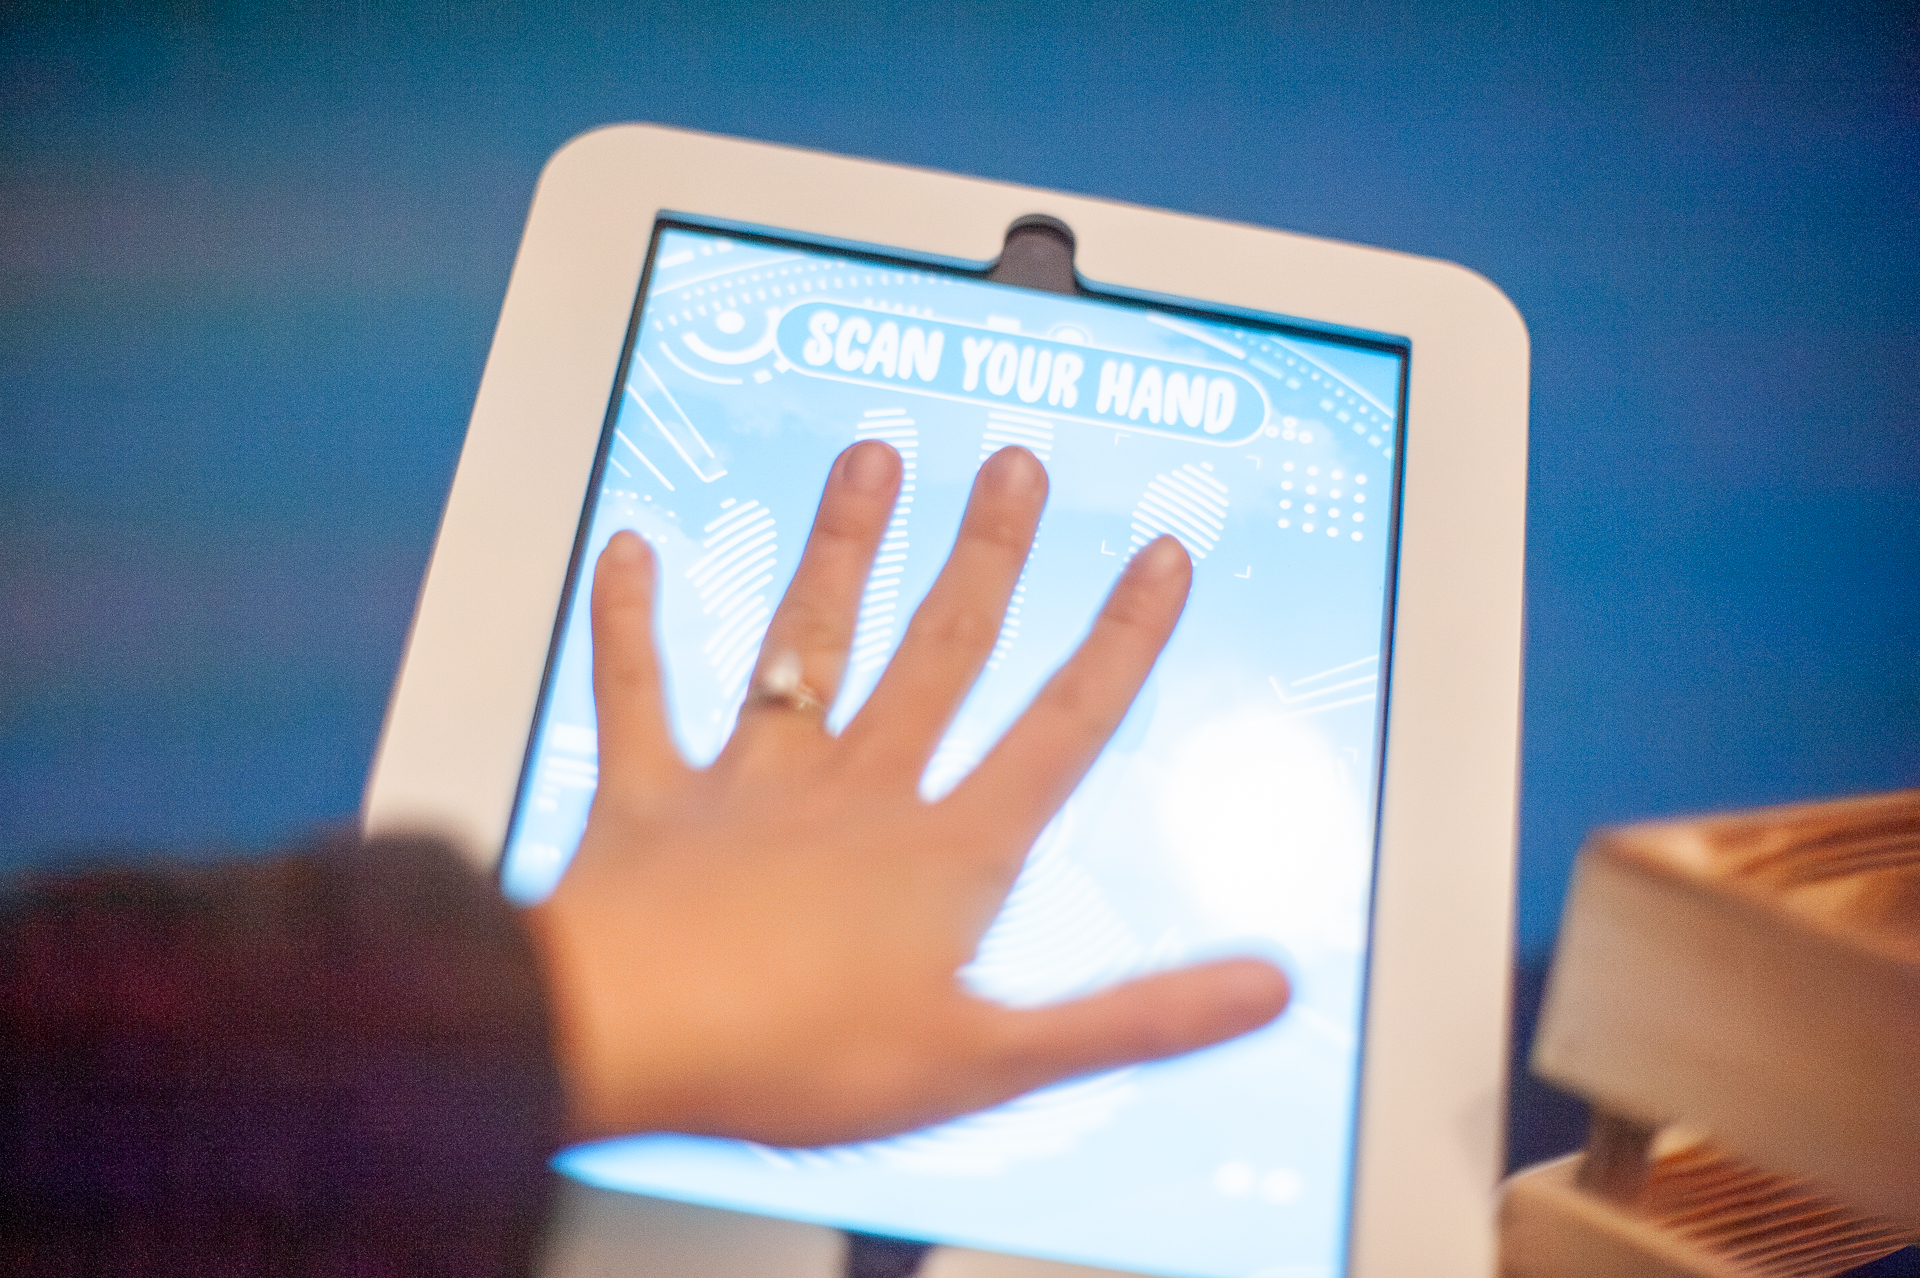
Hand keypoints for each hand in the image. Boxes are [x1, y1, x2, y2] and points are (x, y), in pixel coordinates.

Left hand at [525, 442, 1288, 1145]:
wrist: (625, 1040)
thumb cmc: (793, 1056)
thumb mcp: (992, 1063)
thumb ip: (1133, 1018)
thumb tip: (1264, 986)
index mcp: (944, 854)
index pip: (1060, 729)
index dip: (1120, 641)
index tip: (1158, 557)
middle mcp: (857, 792)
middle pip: (940, 651)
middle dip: (987, 553)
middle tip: (1016, 466)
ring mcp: (753, 783)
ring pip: (807, 638)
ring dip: (843, 545)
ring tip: (871, 459)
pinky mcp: (652, 796)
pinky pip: (638, 690)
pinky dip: (630, 619)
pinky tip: (631, 547)